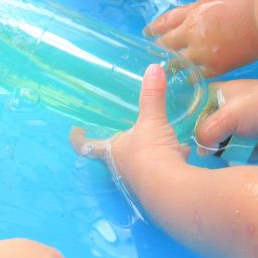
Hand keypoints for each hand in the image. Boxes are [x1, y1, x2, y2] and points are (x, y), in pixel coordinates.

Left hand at [71, 64, 188, 182]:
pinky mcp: (159, 188)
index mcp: (112, 152)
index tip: (74, 130)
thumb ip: (152, 96)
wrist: (170, 190)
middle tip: (127, 132)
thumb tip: (153, 68)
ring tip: (162, 139)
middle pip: (114, 155)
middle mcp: (122, 169)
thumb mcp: (152, 121)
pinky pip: (163, 170)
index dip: (78, 138)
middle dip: (122, 144)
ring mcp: (140, 181)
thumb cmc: (150, 153)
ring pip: (142, 163)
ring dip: (151, 152)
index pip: (86, 146)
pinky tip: (183, 152)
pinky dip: (171, 160)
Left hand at [145, 0, 257, 75]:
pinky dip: (191, 77)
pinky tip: (187, 80)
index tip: (147, 32)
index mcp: (193, 12)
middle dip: (159, 47)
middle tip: (153, 53)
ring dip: (171, 65)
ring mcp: (202, 51)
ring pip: (178, 62)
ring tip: (166, 70)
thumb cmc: (247, 3)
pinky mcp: (216, 66)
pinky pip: (197, 75)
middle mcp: (192, 32)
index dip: (155, 28)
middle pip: (167, 43)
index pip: (166, 21)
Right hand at [194, 78, 257, 152]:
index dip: (187, 124)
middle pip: (207, 128)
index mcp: (217, 94)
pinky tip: (244, 158)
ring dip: (225, 151)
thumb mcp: (228, 116)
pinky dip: (241, 156)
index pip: (193, 109)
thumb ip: (207, 132)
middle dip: (207, 142)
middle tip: (207, 153)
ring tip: (227, 156)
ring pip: (223, 142)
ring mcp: (242, 124)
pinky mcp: (255, 138)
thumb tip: (201, 151)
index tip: (182, 142)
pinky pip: (239, 150)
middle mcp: (227, 108)